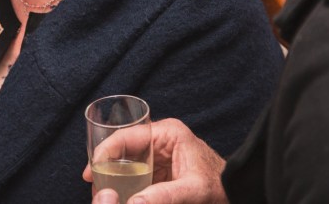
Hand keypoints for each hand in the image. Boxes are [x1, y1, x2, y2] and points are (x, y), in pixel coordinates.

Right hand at [84, 118, 228, 203]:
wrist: (237, 193)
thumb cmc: (221, 187)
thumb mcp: (192, 191)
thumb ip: (164, 196)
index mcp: (168, 133)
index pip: (127, 136)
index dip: (105, 152)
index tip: (91, 171)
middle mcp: (160, 140)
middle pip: (123, 149)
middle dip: (106, 167)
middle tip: (93, 185)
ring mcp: (159, 155)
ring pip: (126, 163)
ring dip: (113, 178)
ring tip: (103, 193)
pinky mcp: (160, 171)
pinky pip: (135, 175)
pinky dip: (125, 186)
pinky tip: (118, 196)